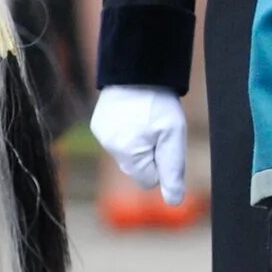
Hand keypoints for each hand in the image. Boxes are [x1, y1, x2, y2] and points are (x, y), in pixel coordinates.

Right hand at [91, 84, 188, 203]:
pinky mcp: (97, 124)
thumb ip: (173, 171)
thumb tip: (174, 202)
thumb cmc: (158, 102)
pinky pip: (117, 139)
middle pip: (136, 168)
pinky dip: (127, 131)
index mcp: (127, 153)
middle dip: (149, 154)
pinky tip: (133, 112)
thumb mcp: (173, 136)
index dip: (161, 163)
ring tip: (145, 116)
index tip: (164, 141)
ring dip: (138, 142)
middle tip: (156, 127)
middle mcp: (109, 147)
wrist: (137, 68)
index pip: (149, 181)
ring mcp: (100, 135)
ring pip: (127, 154)